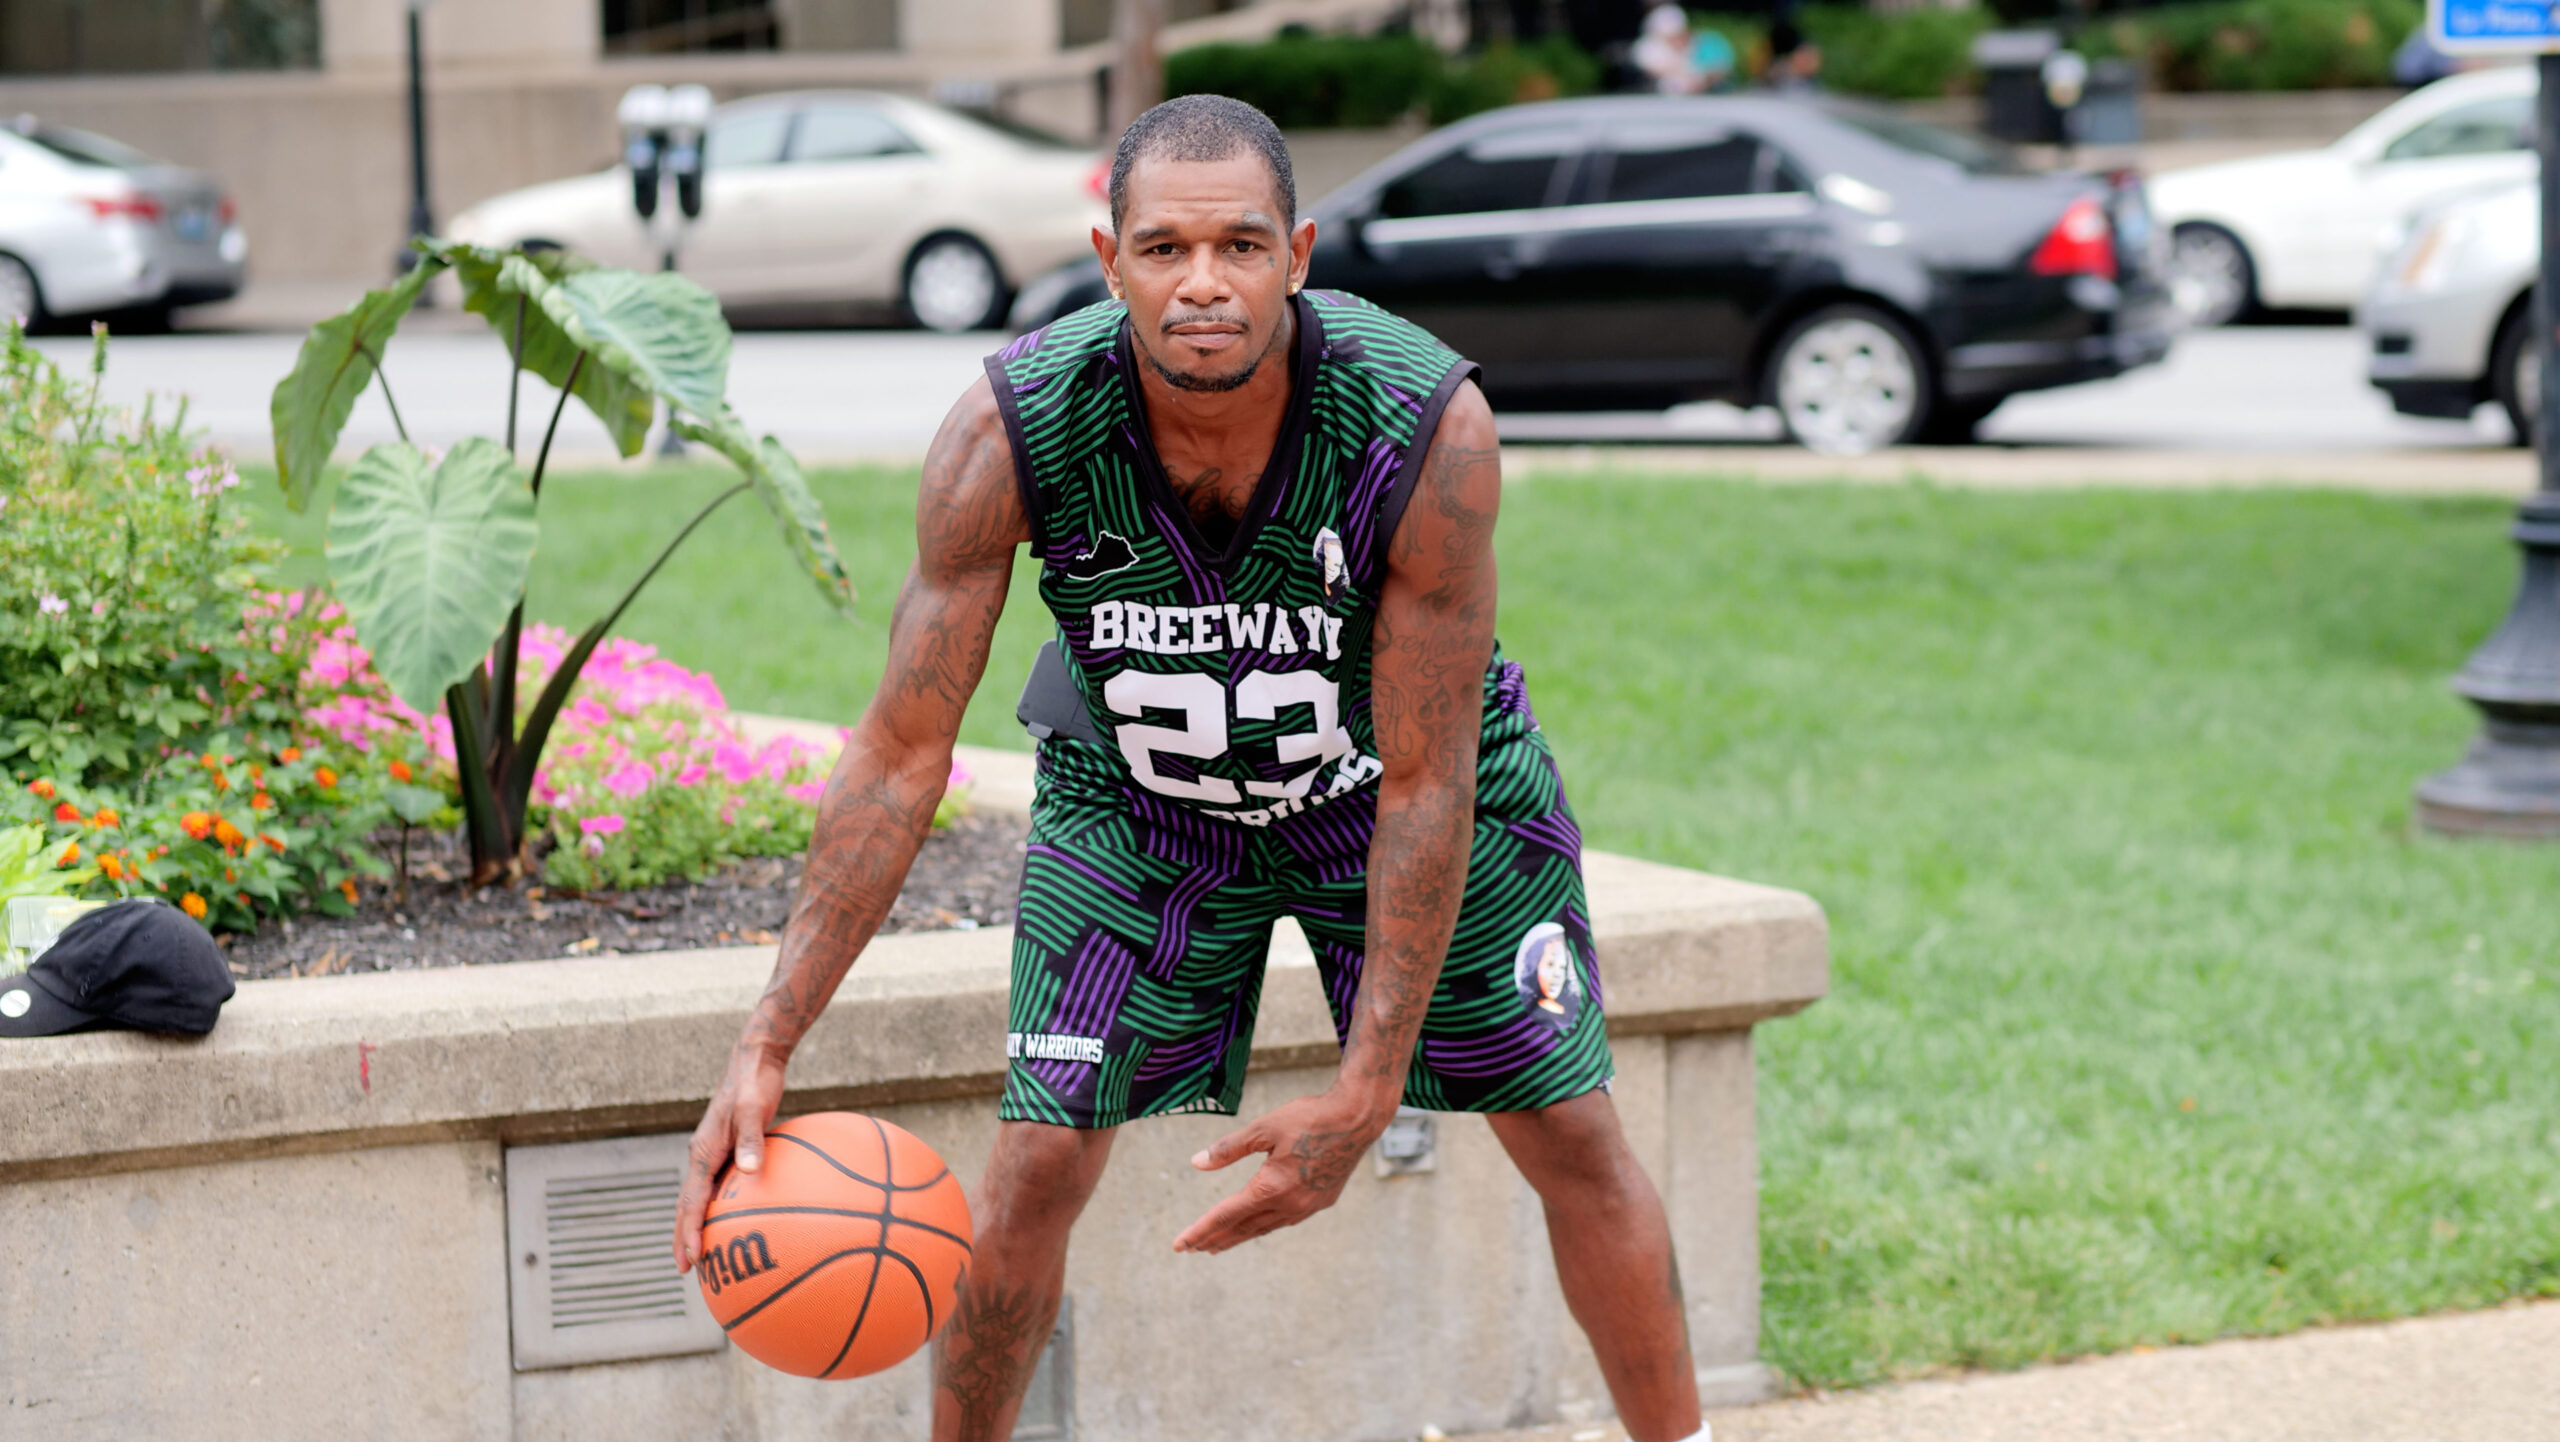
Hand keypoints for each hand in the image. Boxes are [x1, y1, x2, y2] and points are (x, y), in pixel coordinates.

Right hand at [672, 1041, 788, 1271]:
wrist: (754, 1059)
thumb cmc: (755, 1082)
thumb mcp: (755, 1107)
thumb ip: (752, 1138)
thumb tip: (749, 1171)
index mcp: (703, 1151)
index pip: (691, 1201)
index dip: (690, 1232)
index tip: (692, 1260)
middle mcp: (703, 1156)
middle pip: (687, 1205)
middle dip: (684, 1237)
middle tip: (686, 1270)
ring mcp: (713, 1153)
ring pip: (699, 1197)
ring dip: (697, 1226)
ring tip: (703, 1254)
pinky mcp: (727, 1149)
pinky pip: (718, 1185)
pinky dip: (719, 1207)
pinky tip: (737, 1218)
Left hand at [1172, 1088, 1393, 1254]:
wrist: (1357, 1118)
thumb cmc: (1309, 1118)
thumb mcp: (1264, 1128)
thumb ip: (1229, 1149)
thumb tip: (1196, 1163)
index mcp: (1271, 1188)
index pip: (1226, 1215)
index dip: (1200, 1231)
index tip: (1180, 1244)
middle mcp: (1289, 1204)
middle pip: (1243, 1228)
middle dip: (1215, 1239)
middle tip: (1192, 1248)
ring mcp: (1307, 1206)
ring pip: (1264, 1227)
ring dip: (1239, 1236)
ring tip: (1219, 1244)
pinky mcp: (1321, 1201)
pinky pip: (1285, 1220)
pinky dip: (1264, 1225)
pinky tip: (1258, 1224)